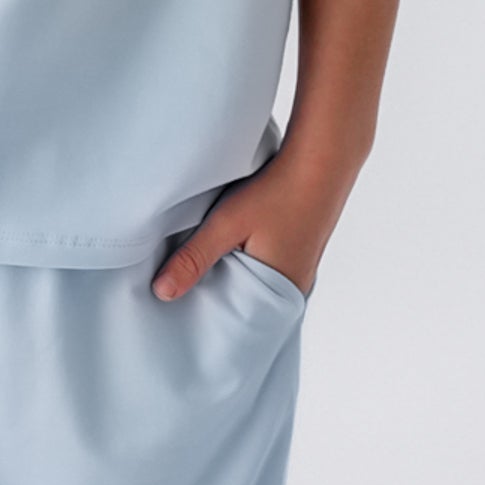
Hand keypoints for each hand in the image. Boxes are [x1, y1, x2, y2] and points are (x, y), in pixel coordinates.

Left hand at [149, 160, 340, 302]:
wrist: (323, 161)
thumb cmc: (277, 192)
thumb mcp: (226, 225)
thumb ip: (194, 258)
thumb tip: (162, 292)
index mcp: (277, 293)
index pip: (237, 323)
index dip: (210, 318)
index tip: (183, 316)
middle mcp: (293, 289)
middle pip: (246, 307)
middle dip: (219, 302)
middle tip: (186, 298)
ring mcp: (300, 271)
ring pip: (256, 288)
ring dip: (233, 281)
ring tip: (206, 276)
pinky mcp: (300, 254)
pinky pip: (267, 272)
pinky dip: (248, 268)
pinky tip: (234, 255)